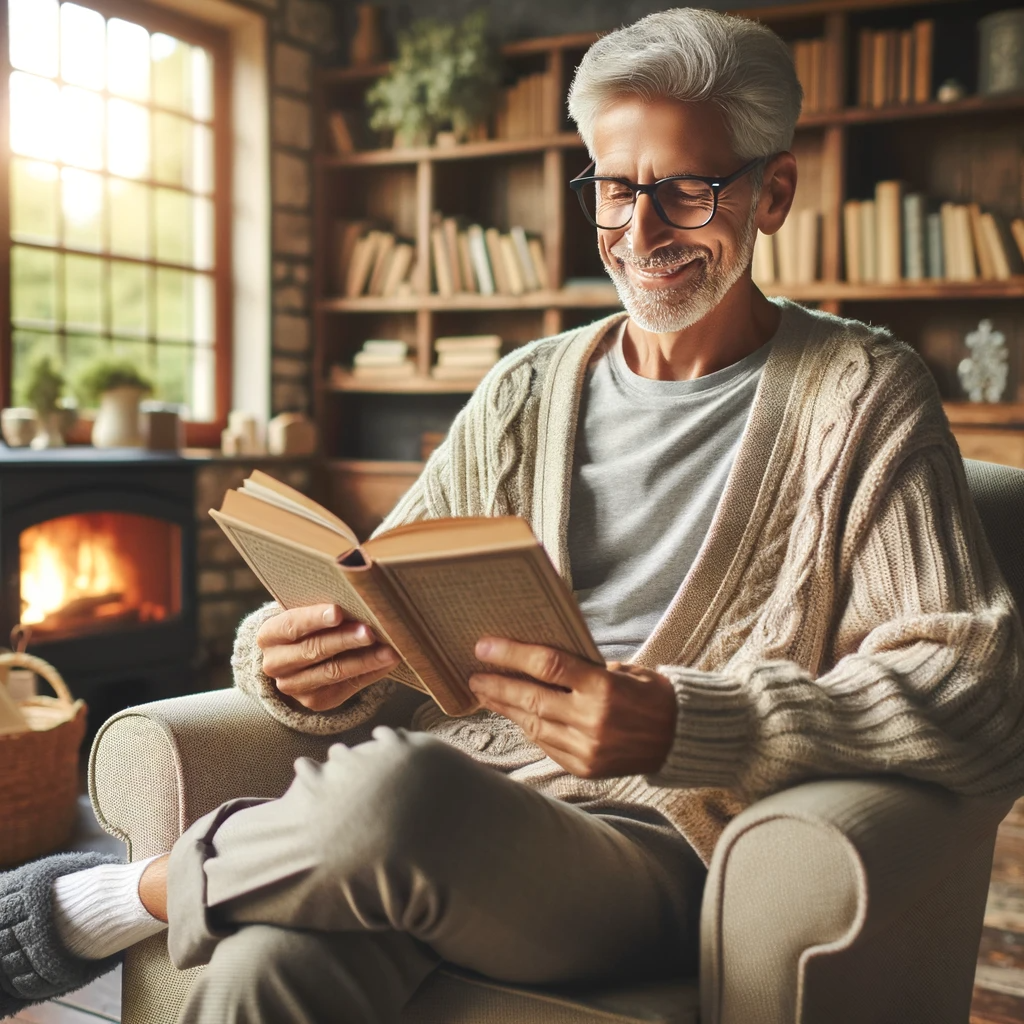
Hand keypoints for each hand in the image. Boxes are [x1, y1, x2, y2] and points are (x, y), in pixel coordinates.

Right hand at [257, 604, 398, 711]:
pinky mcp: (314, 701)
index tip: (338, 611)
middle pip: (314, 650)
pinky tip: (386, 663)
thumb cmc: (309, 626)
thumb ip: (325, 610)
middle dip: (346, 640)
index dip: (314, 619)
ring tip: (388, 651)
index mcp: (269, 635)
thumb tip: (360, 601)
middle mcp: (275, 664)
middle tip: (370, 632)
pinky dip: (369, 673)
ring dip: (364, 660)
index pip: (291, 625)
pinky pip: (346, 687)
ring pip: (332, 672)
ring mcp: (293, 686)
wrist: (298, 658)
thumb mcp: (306, 613)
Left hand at [468, 637, 676, 778]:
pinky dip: (528, 728)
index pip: (547, 665)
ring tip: (486, 694)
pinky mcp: (585, 768)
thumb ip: (584, 670)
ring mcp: (586, 748)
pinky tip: (515, 715)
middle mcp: (592, 720)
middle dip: (497, 685)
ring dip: (505, 708)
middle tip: (474, 674)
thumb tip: (540, 663)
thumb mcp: (623, 671)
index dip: (511, 654)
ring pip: (532, 724)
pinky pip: (545, 745)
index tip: (484, 647)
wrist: (683, 738)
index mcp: (603, 687)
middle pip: (531, 697)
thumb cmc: (653, 695)